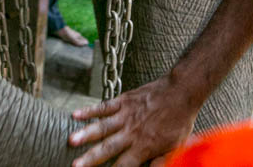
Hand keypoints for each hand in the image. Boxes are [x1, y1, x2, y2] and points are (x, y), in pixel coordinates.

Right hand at [68, 77, 197, 166]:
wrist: (181, 93)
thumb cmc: (178, 122)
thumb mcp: (175, 148)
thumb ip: (161, 163)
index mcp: (144, 147)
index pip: (124, 166)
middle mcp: (132, 132)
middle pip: (108, 148)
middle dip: (91, 158)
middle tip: (75, 165)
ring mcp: (126, 115)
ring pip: (103, 127)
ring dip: (86, 134)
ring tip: (71, 140)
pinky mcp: (123, 101)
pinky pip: (104, 106)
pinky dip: (89, 110)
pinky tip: (76, 114)